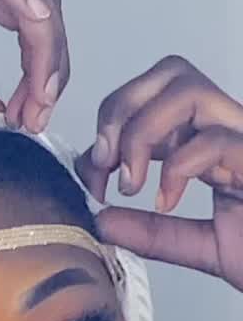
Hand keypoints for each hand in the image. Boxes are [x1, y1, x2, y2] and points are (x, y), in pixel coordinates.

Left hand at [76, 56, 242, 292]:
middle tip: (106, 166)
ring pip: (187, 91)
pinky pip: (216, 140)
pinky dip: (178, 167)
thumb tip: (101, 220)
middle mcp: (230, 129)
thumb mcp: (199, 247)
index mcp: (211, 142)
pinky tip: (166, 201)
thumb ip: (152, 234)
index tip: (92, 175)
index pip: (154, 96)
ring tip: (133, 182)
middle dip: (122, 110)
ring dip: (143, 133)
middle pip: (169, 73)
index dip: (111, 125)